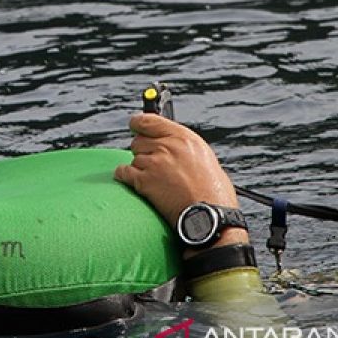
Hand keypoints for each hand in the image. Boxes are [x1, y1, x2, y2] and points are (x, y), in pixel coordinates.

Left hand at [114, 113, 240, 228]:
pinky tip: (133, 182)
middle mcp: (168, 146)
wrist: (209, 217)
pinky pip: (123, 172)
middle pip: (138, 140)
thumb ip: (183, 148)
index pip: (150, 120)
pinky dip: (125, 177)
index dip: (139, 124)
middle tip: (152, 165)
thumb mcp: (204, 159)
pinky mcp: (145, 181)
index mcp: (184, 138)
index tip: (135, 126)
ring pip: (133, 158)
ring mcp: (155, 163)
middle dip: (142, 151)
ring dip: (139, 168)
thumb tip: (168, 144)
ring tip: (155, 181)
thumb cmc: (213, 193)